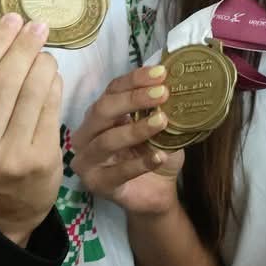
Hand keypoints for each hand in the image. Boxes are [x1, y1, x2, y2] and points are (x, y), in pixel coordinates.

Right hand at [0, 14, 62, 245]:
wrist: (6, 213)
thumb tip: (7, 39)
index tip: (11, 19)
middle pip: (4, 82)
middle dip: (23, 47)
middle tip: (38, 25)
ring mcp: (10, 157)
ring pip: (31, 93)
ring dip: (42, 64)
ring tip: (45, 51)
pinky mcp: (41, 160)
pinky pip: (51, 110)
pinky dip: (53, 86)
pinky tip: (53, 75)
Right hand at [73, 66, 184, 218]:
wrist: (158, 192)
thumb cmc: (154, 153)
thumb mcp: (161, 127)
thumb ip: (161, 109)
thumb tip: (177, 83)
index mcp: (100, 114)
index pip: (112, 90)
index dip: (134, 79)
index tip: (161, 73)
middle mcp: (88, 134)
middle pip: (103, 110)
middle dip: (133, 99)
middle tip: (163, 93)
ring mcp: (88, 160)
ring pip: (107, 141)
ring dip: (136, 130)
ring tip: (163, 121)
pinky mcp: (97, 184)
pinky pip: (116, 172)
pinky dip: (139, 163)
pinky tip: (158, 156)